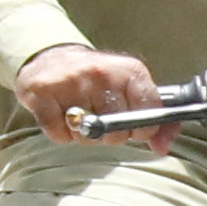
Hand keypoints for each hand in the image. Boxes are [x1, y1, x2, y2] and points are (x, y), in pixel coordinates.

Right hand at [14, 44, 161, 133]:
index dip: (142, 128)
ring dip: (82, 134)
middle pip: (117, 131)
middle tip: (99, 119)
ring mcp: (71, 81)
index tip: (131, 125)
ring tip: (79, 115)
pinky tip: (60, 115)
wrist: (50, 58)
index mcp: (129, 70)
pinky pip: (59, 135)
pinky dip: (60, 133)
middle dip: (109, 134)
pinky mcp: (43, 92)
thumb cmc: (96, 80)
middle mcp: (102, 72)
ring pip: (87, 135)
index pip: (149, 112)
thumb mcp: (130, 90)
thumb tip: (163, 147)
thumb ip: (154, 119)